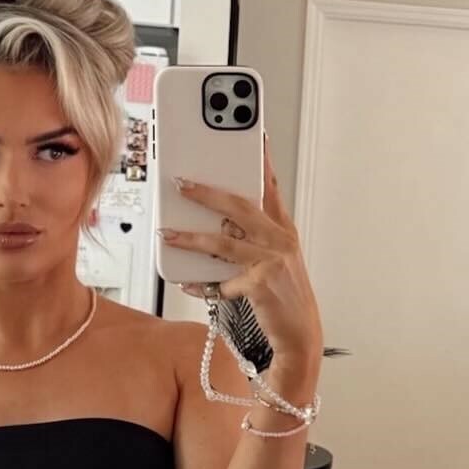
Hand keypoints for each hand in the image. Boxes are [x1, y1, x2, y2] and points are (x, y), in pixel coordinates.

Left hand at [160, 139, 323, 366]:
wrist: (300, 333)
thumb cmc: (283, 294)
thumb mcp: (274, 258)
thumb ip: (250, 236)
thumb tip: (214, 223)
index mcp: (283, 230)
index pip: (270, 187)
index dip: (260, 160)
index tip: (251, 135)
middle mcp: (280, 241)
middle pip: (240, 207)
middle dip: (208, 193)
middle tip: (182, 183)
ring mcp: (272, 262)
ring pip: (224, 242)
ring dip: (191, 238)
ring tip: (167, 234)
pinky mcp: (261, 285)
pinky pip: (221, 281)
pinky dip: (201, 283)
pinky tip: (186, 281)